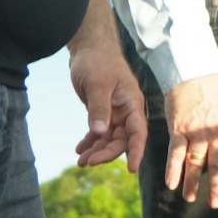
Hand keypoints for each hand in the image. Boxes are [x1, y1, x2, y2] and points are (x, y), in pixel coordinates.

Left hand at [68, 41, 147, 171]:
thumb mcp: (97, 84)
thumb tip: (100, 132)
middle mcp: (126, 110)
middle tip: (88, 163)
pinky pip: (99, 131)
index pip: (138, 132)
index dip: (136, 151)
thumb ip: (99, 108)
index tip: (131, 169)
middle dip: (107, 153)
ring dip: (97, 150)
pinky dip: (90, 141)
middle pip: (122, 139)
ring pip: (109, 138)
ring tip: (80, 161)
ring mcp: (115, 111)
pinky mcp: (102, 110)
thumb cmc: (97, 61)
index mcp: (132, 103)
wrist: (88, 48)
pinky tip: (80, 149)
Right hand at [163, 74, 217, 207]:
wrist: (195, 72)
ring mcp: (197, 131)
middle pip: (217, 164)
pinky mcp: (179, 128)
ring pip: (195, 162)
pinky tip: (171, 184)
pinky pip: (175, 152)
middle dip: (216, 186)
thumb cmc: (216, 91)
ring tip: (190, 198)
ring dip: (192, 182)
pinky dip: (173, 169)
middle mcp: (216, 132)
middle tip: (215, 203)